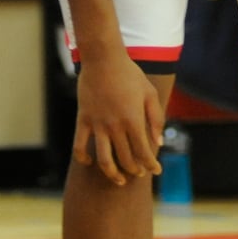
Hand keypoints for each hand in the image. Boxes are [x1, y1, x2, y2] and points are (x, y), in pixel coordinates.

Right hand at [71, 55, 163, 185]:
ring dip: (112, 174)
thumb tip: (158, 142)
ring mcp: (98, 124)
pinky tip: (89, 162)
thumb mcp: (149, 93)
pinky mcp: (83, 119)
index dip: (151, 165)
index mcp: (133, 119)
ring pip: (103, 160)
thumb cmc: (130, 74)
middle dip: (134, 170)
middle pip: (126, 158)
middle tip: (138, 173)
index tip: (155, 170)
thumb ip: (156, 118)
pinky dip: (83, 158)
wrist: (103, 58)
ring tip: (119, 180)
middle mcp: (116, 126)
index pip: (144, 151)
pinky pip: (79, 145)